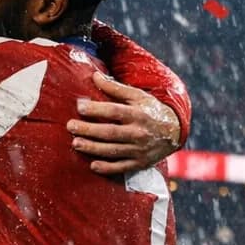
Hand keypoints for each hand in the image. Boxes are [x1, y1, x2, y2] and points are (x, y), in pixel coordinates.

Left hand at [68, 71, 182, 174]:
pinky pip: (122, 167)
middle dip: (88, 130)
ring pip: (113, 151)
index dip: (95, 109)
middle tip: (71, 126)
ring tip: (76, 143)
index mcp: (138, 114)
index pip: (114, 111)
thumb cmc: (151, 111)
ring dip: (93, 148)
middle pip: (110, 132)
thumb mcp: (138, 96)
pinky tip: (93, 165)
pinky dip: (107, 168)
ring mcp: (140, 150)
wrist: (174, 132)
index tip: (79, 107)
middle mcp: (139, 133)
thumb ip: (115, 88)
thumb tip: (95, 76)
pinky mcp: (140, 163)